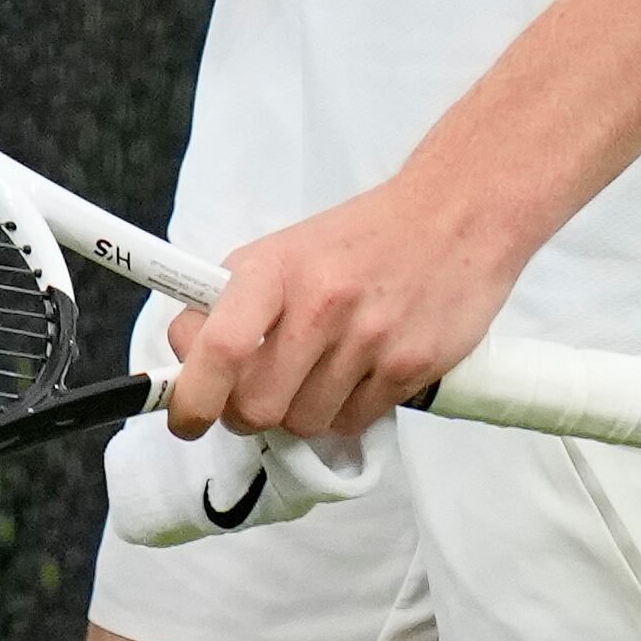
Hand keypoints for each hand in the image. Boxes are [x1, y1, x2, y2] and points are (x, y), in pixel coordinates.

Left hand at [162, 167, 529, 446]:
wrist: (454, 217)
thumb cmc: (359, 238)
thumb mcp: (283, 250)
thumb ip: (233, 302)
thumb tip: (187, 360)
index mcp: (274, 269)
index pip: (219, 348)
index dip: (191, 396)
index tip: (185, 416)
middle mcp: (320, 304)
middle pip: (258, 406)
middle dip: (246, 414)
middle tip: (256, 397)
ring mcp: (368, 339)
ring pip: (305, 423)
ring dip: (300, 413)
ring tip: (316, 376)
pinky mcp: (410, 367)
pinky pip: (353, 422)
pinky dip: (345, 412)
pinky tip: (355, 376)